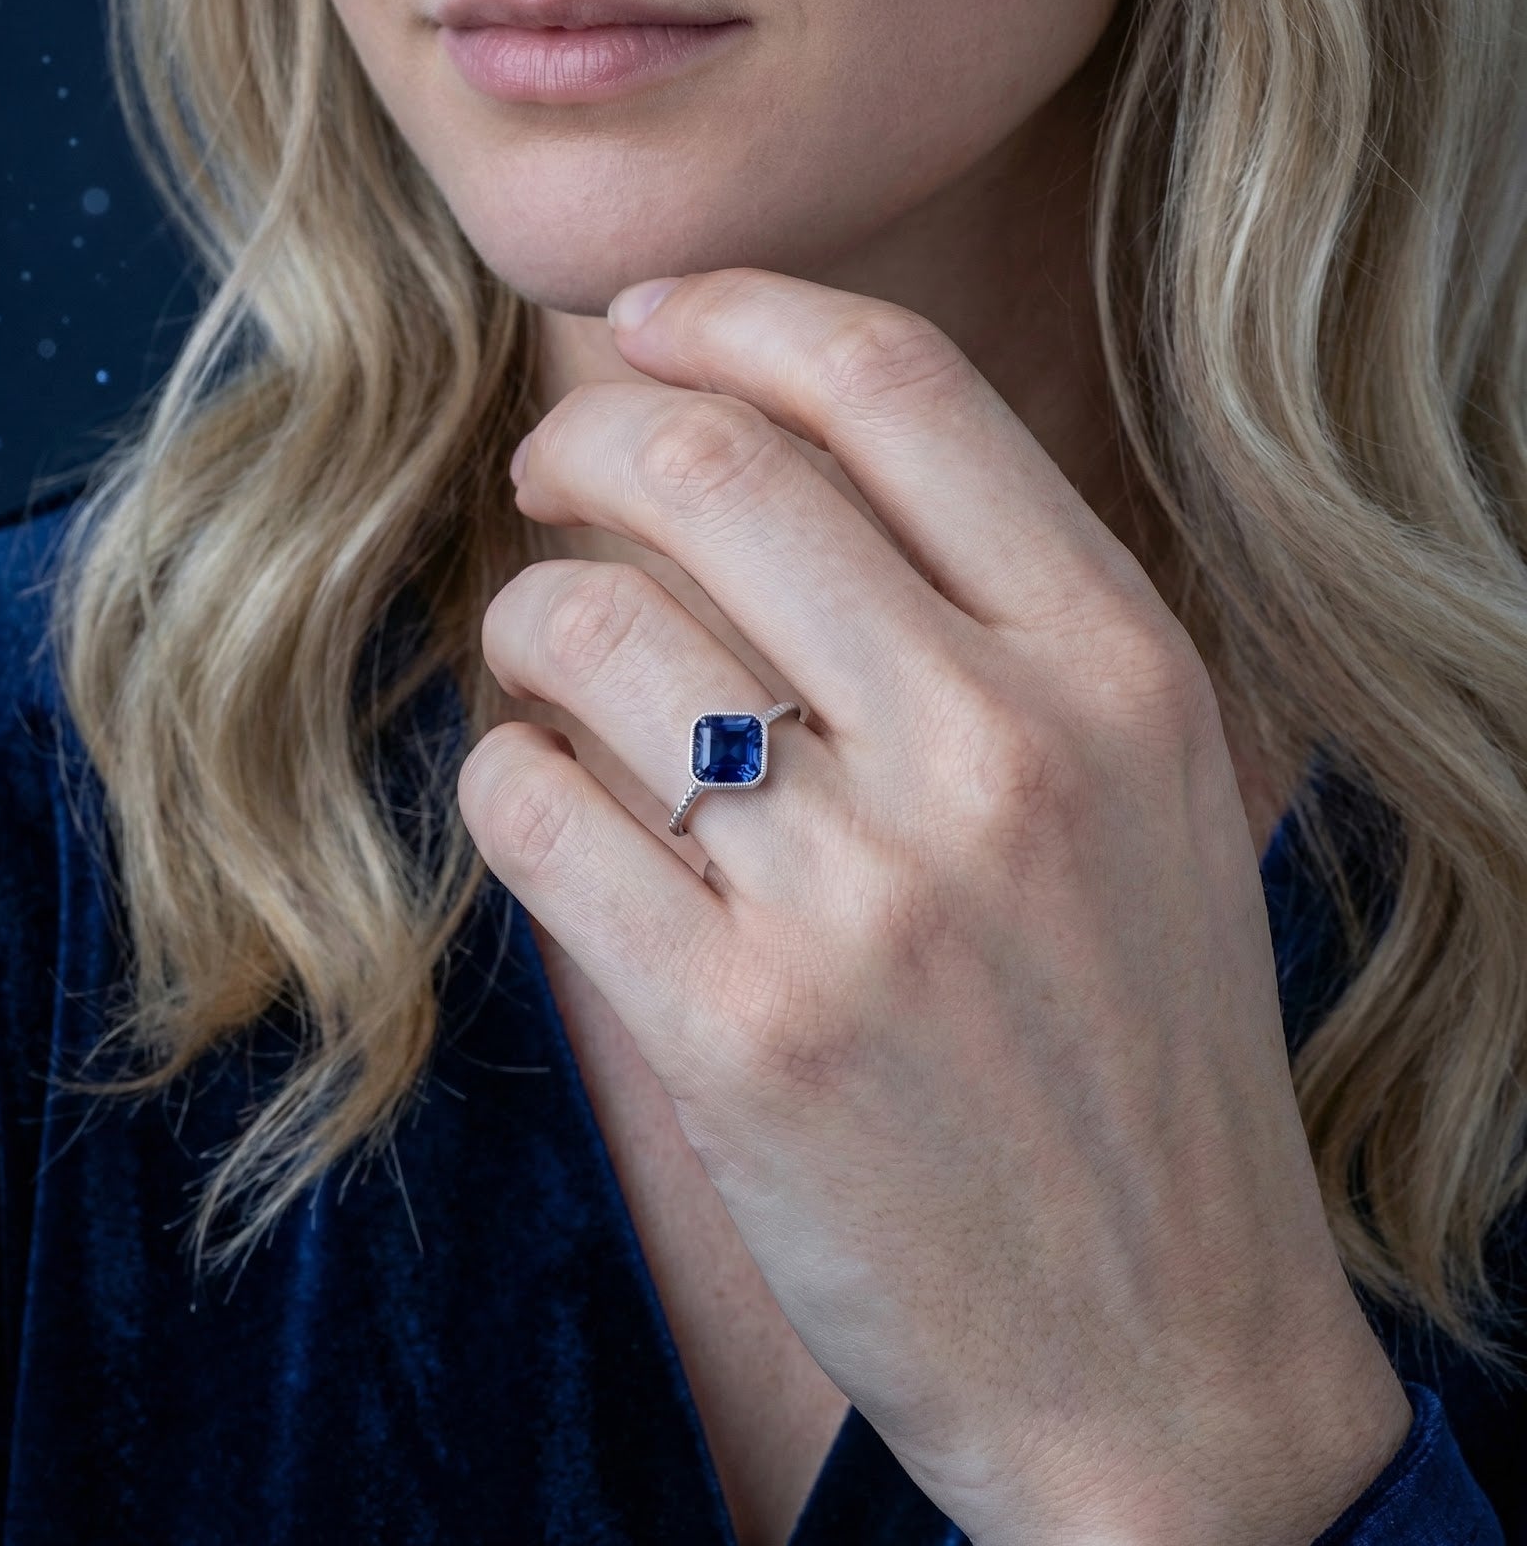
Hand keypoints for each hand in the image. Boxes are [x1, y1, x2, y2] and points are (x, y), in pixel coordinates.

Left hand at [455, 268, 1411, 1543]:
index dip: (736, 313)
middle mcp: (1001, 752)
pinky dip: (504, 771)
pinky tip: (545, 794)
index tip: (647, 321)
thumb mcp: (1145, 794)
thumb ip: (994, 617)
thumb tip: (767, 458)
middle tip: (549, 478)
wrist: (1156, 1347)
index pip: (894, 385)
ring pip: (589, 631)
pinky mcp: (737, 1034)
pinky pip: (533, 806)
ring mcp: (865, 897)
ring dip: (529, 618)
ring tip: (549, 658)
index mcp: (1118, 668)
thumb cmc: (1135, 1050)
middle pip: (712, 469)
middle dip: (582, 442)